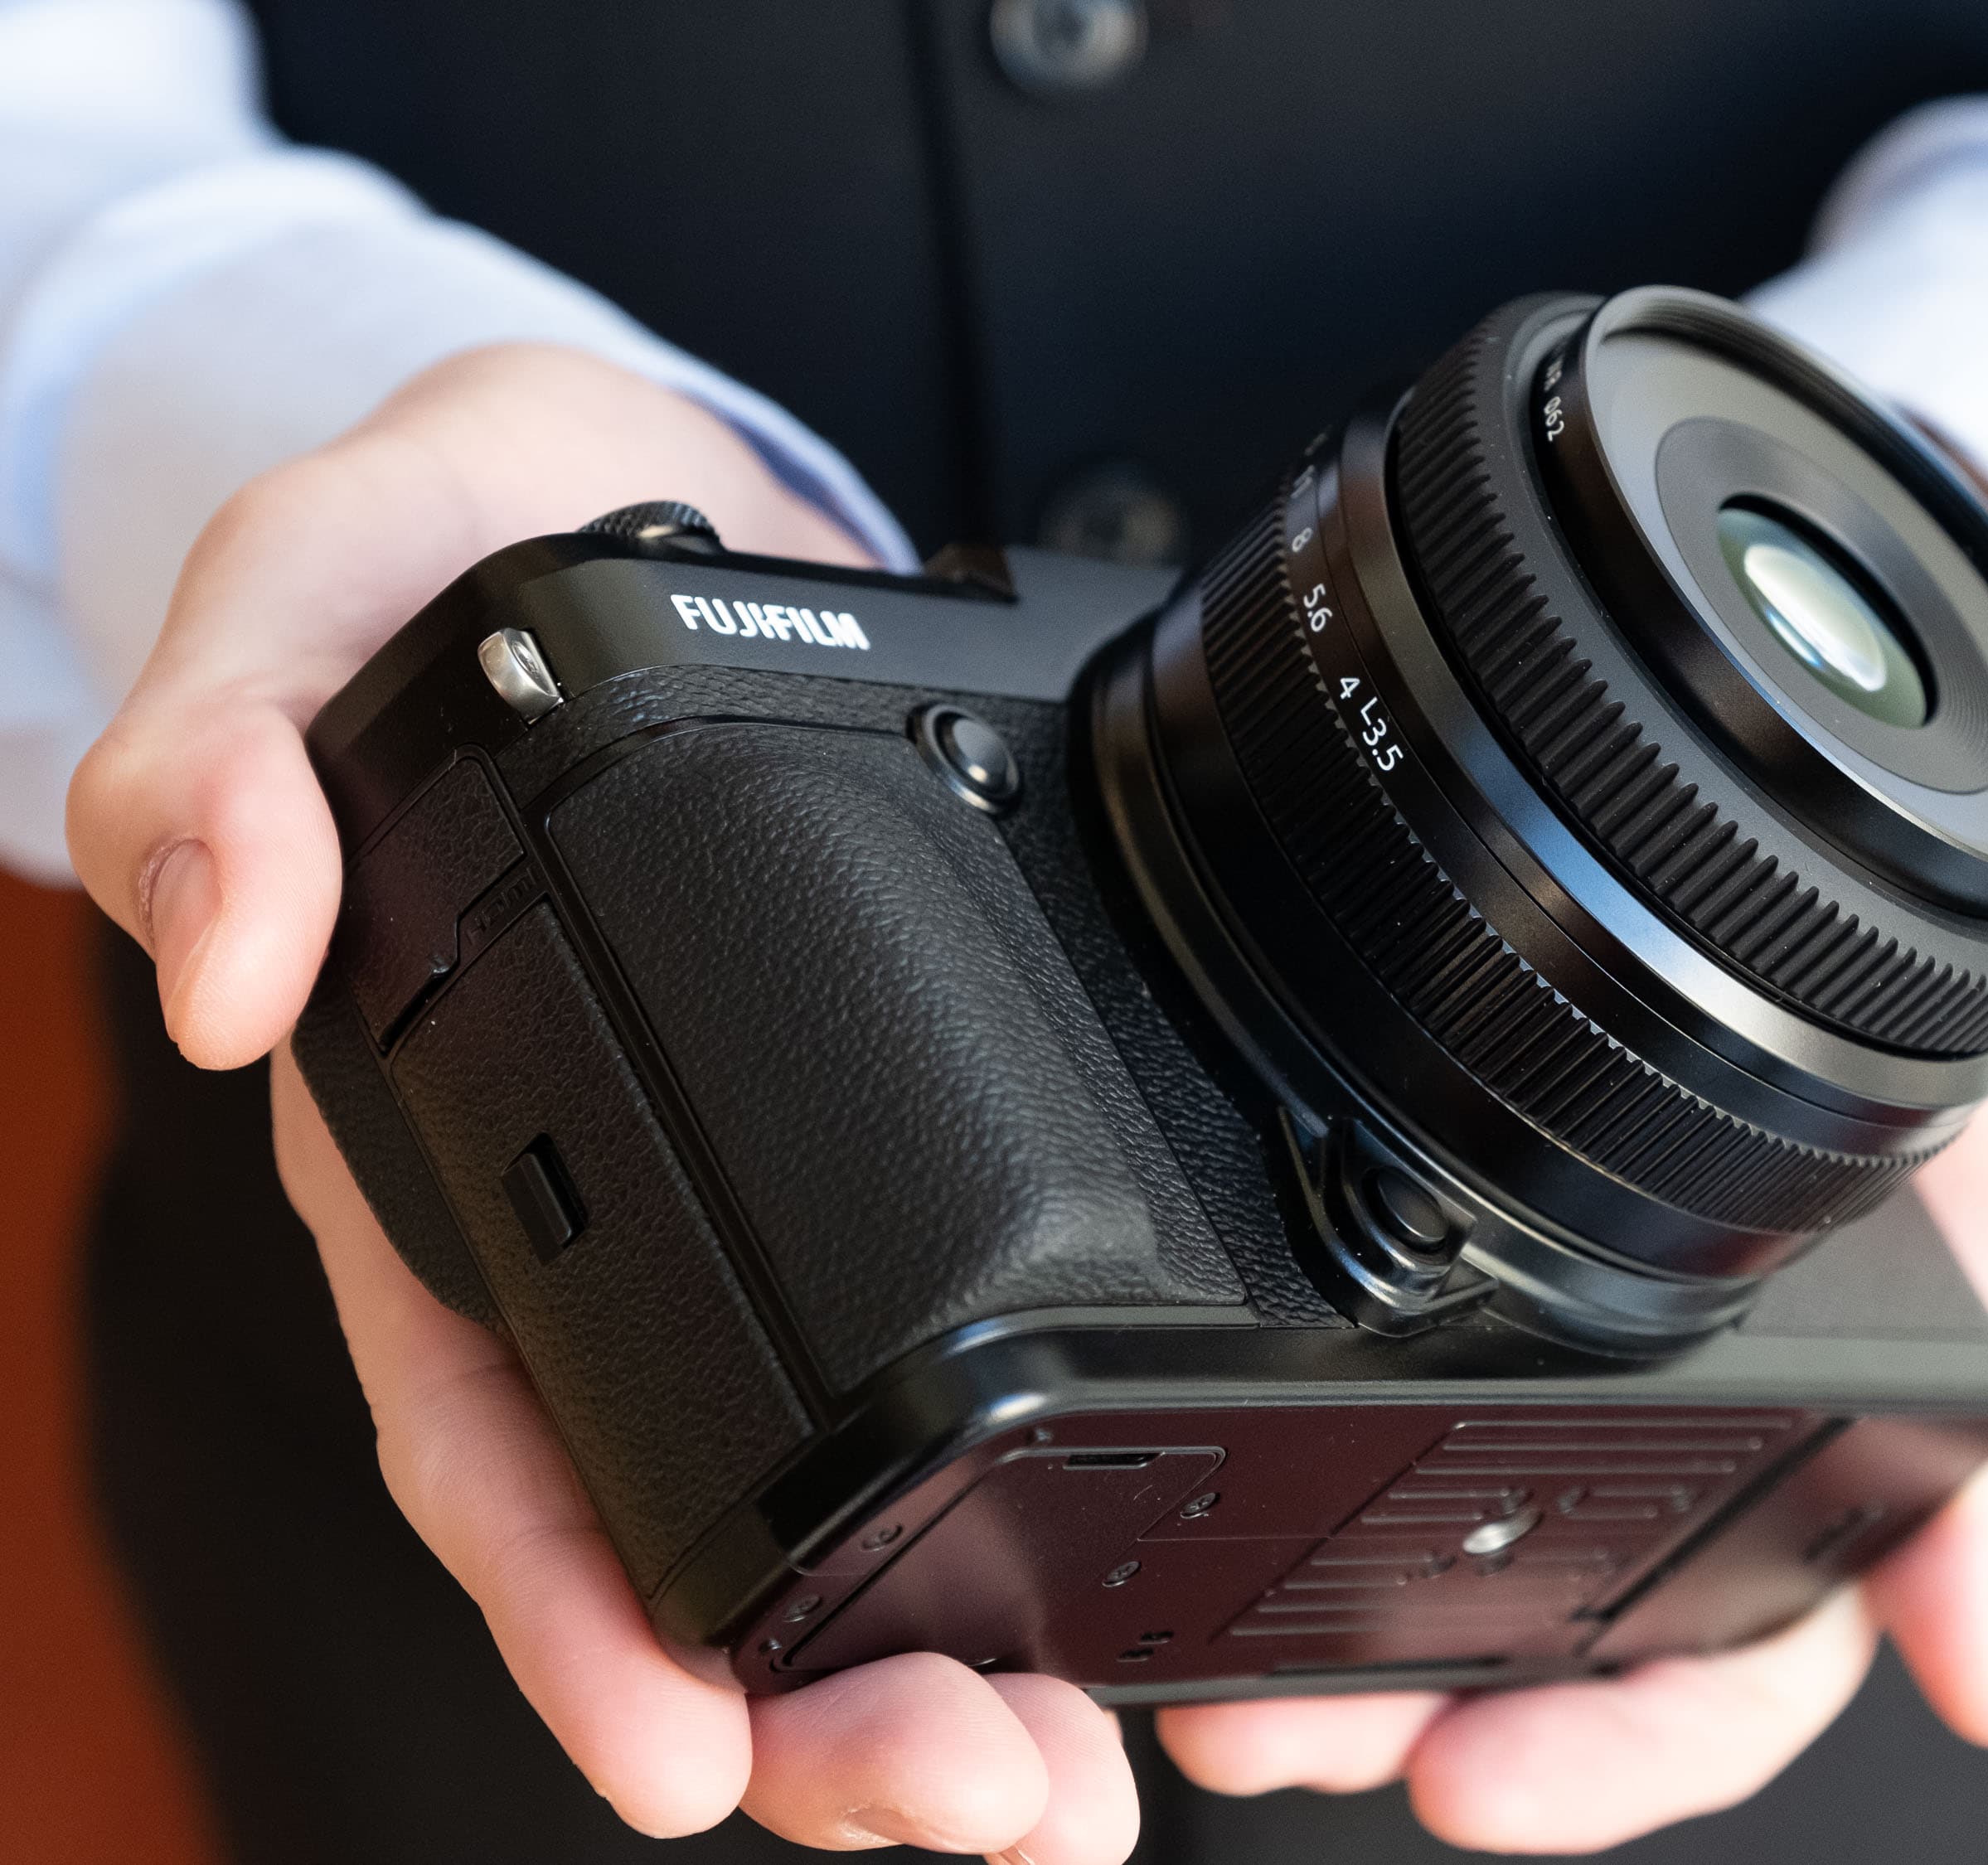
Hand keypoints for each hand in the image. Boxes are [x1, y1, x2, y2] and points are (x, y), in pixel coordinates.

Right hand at [69, 345, 1141, 1860]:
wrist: (633, 496)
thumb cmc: (450, 559)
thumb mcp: (309, 597)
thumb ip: (227, 755)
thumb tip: (221, 949)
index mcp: (445, 1146)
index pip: (485, 1431)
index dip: (566, 1614)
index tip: (681, 1752)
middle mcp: (590, 1216)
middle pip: (683, 1537)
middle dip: (817, 1704)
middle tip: (981, 1797)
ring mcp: (734, 1198)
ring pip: (831, 1504)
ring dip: (946, 1658)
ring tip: (1080, 1770)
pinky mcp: (883, 1137)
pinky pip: (950, 1355)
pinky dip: (1031, 1499)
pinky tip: (1134, 1586)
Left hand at [1158, 957, 1987, 1854]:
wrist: (1890, 826)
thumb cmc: (1986, 1011)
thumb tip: (1986, 1674)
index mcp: (1839, 1461)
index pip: (1727, 1672)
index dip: (1608, 1754)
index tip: (1471, 1782)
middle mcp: (1702, 1432)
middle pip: (1543, 1633)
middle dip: (1396, 1703)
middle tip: (1258, 1728)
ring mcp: (1599, 1351)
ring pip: (1449, 1533)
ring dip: (1325, 1612)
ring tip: (1201, 1651)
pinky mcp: (1513, 1251)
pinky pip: (1402, 1372)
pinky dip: (1310, 1443)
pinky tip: (1221, 1465)